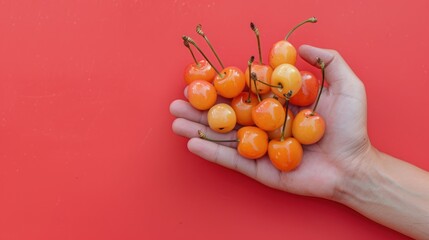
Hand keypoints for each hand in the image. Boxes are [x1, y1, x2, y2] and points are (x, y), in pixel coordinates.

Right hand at [170, 45, 372, 200]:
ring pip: (224, 136)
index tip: (201, 78)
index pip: (244, 92)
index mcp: (277, 105)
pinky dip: (212, 153)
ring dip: (198, 129)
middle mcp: (263, 124)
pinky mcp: (259, 168)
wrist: (354, 166)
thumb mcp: (346, 85)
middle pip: (227, 114)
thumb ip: (328, 61)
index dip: (223, 85)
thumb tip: (300, 46)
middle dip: (200, 108)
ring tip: (174, 121)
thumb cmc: (350, 128)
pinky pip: (232, 160)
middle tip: (176, 101)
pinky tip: (191, 144)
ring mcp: (259, 147)